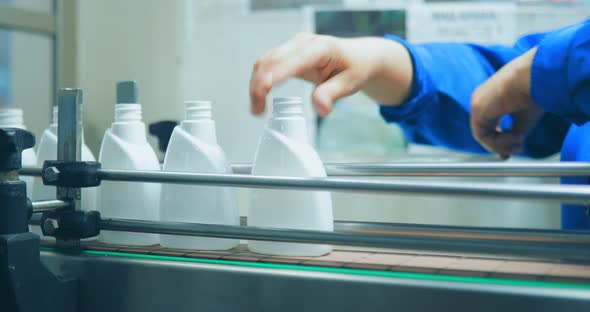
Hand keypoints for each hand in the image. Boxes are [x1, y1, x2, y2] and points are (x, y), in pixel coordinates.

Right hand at [249, 33, 412, 115]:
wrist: (359, 57)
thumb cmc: (356, 67)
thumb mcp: (350, 83)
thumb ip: (332, 94)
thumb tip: (319, 108)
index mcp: (320, 48)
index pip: (291, 61)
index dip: (274, 76)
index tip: (261, 94)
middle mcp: (303, 43)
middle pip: (271, 60)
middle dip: (259, 85)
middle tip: (257, 111)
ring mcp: (294, 46)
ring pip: (265, 61)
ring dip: (256, 84)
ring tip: (257, 109)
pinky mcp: (289, 53)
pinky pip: (268, 63)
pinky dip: (260, 80)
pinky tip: (259, 97)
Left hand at [470, 47, 542, 158]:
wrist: (535, 75)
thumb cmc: (535, 92)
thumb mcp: (524, 118)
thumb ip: (515, 133)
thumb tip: (511, 150)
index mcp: (491, 99)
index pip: (488, 124)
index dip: (499, 141)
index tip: (514, 149)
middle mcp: (481, 100)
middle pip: (483, 131)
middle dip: (499, 146)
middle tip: (516, 151)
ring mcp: (477, 104)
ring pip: (482, 136)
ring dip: (502, 145)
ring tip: (520, 143)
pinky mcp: (478, 108)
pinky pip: (482, 136)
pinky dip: (498, 142)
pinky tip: (515, 137)